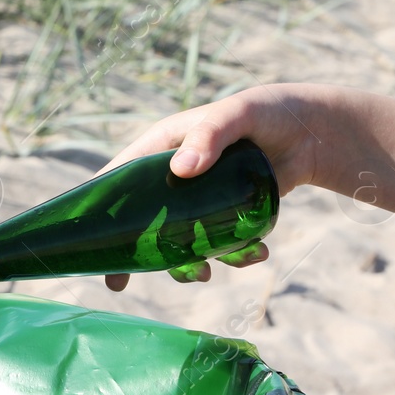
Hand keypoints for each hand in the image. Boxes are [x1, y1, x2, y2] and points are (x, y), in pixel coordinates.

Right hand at [99, 83, 331, 290]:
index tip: (84, 242)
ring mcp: (197, 200)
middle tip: (120, 283)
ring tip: (205, 273)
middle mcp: (172, 177)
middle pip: (140, 220)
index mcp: (161, 148)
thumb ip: (209, 136)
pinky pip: (217, 243)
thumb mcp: (236, 115)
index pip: (117, 179)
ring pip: (178, 239)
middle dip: (134, 253)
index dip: (97, 209)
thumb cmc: (267, 111)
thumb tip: (180, 170)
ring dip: (186, 263)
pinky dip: (232, 256)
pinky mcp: (225, 214)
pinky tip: (255, 255)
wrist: (311, 132)